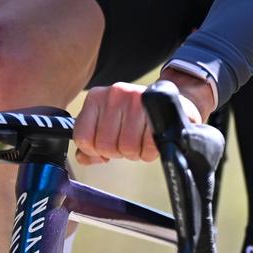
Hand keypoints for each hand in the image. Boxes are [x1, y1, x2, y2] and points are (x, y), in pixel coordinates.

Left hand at [71, 72, 211, 165]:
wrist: (169, 102)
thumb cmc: (134, 117)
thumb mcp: (109, 123)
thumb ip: (92, 142)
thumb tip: (82, 158)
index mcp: (96, 98)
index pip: (83, 137)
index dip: (95, 151)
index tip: (105, 149)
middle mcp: (114, 94)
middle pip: (105, 146)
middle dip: (118, 152)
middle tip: (128, 142)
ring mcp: (136, 100)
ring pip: (126, 148)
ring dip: (135, 152)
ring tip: (140, 140)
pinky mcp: (157, 110)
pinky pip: (147, 148)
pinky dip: (149, 153)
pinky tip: (151, 141)